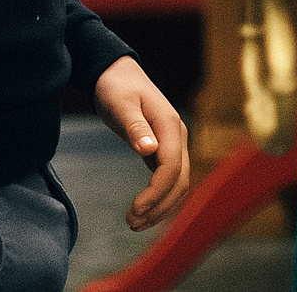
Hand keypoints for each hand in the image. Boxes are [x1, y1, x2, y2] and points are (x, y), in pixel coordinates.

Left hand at [93, 57, 190, 230]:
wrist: (117, 73)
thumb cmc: (116, 87)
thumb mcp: (121, 105)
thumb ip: (135, 128)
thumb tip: (149, 150)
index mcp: (170, 125)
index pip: (171, 168)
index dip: (156, 193)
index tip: (134, 210)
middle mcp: (177, 136)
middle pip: (180, 181)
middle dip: (159, 206)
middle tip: (131, 223)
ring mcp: (173, 143)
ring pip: (178, 183)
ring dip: (161, 207)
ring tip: (135, 223)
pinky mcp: (163, 149)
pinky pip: (169, 179)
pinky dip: (160, 198)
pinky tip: (144, 210)